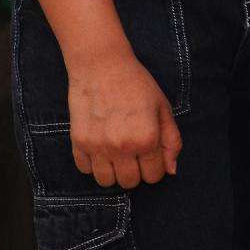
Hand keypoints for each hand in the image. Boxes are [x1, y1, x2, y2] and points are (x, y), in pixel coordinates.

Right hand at [66, 47, 182, 188]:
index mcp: (146, 139)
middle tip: (135, 153)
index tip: (152, 155)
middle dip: (136, 172)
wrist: (102, 66)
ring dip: (114, 172)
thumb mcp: (163, 109)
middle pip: (130, 183)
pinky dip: (93, 164)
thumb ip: (171, 141)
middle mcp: (121, 147)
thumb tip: (171, 170)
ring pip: (106, 181)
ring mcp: (96, 146)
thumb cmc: (137, 85)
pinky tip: (101, 147)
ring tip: (117, 153)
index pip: (154, 176)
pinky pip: (85, 169)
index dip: (156, 167)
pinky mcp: (78, 142)